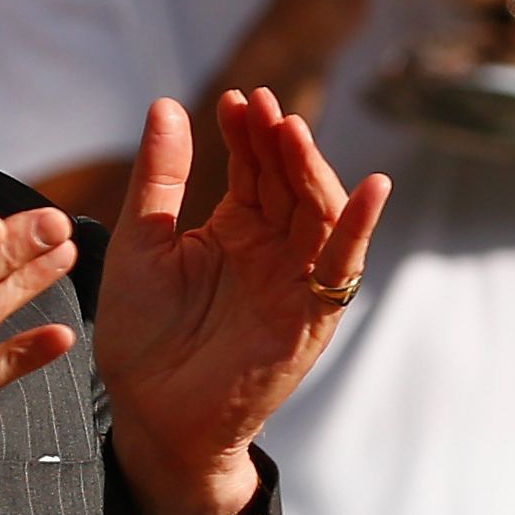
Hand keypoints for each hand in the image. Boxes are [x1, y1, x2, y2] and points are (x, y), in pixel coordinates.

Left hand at [95, 89, 393, 514]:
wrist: (152, 416)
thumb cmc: (144, 336)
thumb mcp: (142, 245)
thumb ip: (159, 179)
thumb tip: (166, 104)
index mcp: (236, 231)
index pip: (253, 168)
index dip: (247, 133)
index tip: (236, 98)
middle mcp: (274, 250)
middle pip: (290, 183)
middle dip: (280, 142)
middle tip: (265, 105)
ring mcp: (296, 281)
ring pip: (320, 214)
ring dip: (313, 171)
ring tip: (293, 132)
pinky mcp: (311, 317)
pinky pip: (343, 267)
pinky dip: (361, 229)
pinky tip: (372, 189)